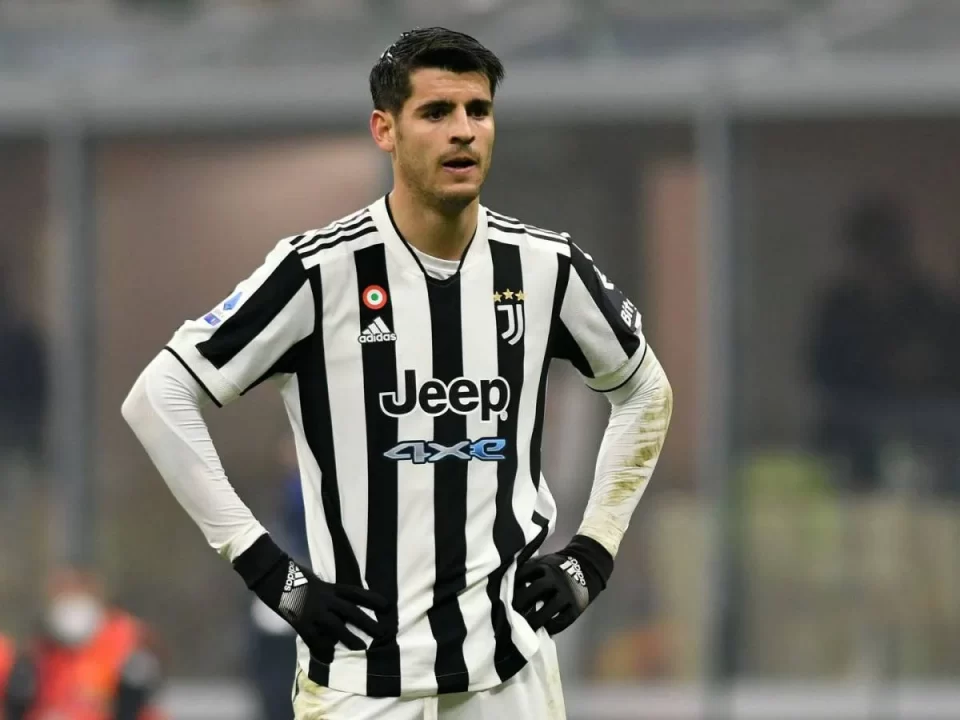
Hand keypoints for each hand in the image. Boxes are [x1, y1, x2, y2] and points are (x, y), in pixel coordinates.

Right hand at [233, 535, 387, 652]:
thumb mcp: (315, 580)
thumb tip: (338, 605)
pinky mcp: (301, 622)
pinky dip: (321, 649)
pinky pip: (314, 638)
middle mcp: (325, 598)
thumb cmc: (293, 575)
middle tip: (384, 632)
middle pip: (351, 611)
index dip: (372, 599)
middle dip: (368, 622)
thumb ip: (327, 592)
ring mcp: (313, 611)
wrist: (272, 575)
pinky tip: (329, 657)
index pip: (355, 593)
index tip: (388, 606)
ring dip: (349, 638)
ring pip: (336, 626)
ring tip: (362, 647)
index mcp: (329, 587)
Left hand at [512, 534, 612, 635]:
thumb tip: (507, 586)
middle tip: (509, 615)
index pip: (522, 576)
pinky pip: (563, 621)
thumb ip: (528, 571)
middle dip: (519, 605)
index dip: (511, 588)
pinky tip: (544, 629)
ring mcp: (567, 593)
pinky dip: (552, 627)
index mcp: (544, 565)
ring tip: (524, 628)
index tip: (501, 598)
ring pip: (548, 610)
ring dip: (534, 620)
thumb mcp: (544, 562)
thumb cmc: (559, 565)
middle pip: (533, 592)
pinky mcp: (577, 606)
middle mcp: (555, 578)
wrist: (588, 564)